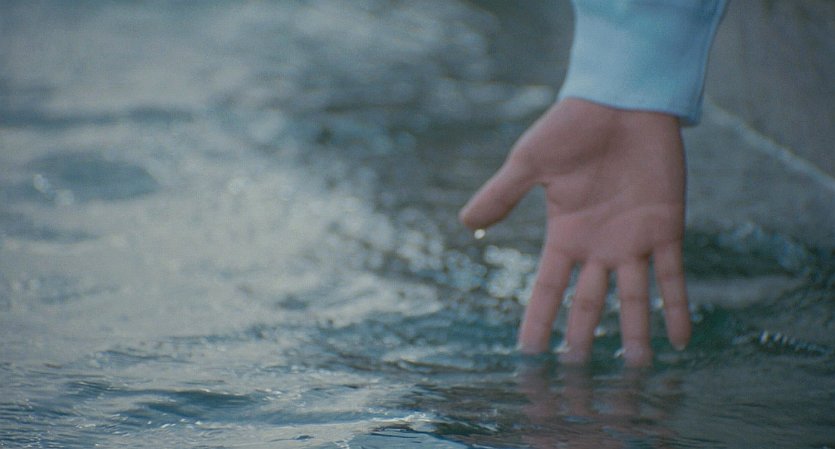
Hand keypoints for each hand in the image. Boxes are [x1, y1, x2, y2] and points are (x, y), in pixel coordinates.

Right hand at [459, 98, 689, 365]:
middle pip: (590, 301)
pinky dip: (678, 306)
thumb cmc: (571, 126)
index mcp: (564, 234)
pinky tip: (681, 339)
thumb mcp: (529, 162)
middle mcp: (598, 245)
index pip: (547, 288)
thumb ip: (502, 194)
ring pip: (633, 297)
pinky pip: (673, 275)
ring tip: (636, 369)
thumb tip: (465, 223)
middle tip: (579, 375)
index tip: (529, 354)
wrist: (621, 99)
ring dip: (636, 332)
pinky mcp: (666, 227)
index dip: (538, 320)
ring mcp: (633, 239)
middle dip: (584, 337)